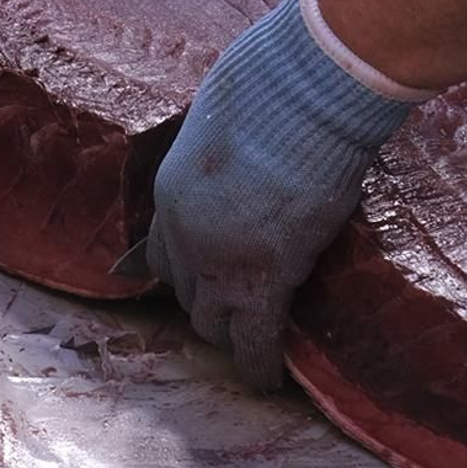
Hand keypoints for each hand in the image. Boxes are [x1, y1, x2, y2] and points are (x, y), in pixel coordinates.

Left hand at [144, 0, 412, 390]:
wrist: (306, 92)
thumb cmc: (274, 84)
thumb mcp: (221, 117)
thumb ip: (219, 149)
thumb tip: (235, 147)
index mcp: (170, 193)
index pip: (161, 252)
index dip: (180, 269)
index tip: (191, 281)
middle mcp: (183, 234)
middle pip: (185, 289)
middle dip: (205, 300)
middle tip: (233, 310)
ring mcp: (221, 261)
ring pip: (212, 322)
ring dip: (229, 333)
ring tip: (246, 347)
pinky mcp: (267, 279)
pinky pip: (257, 340)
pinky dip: (260, 365)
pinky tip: (268, 383)